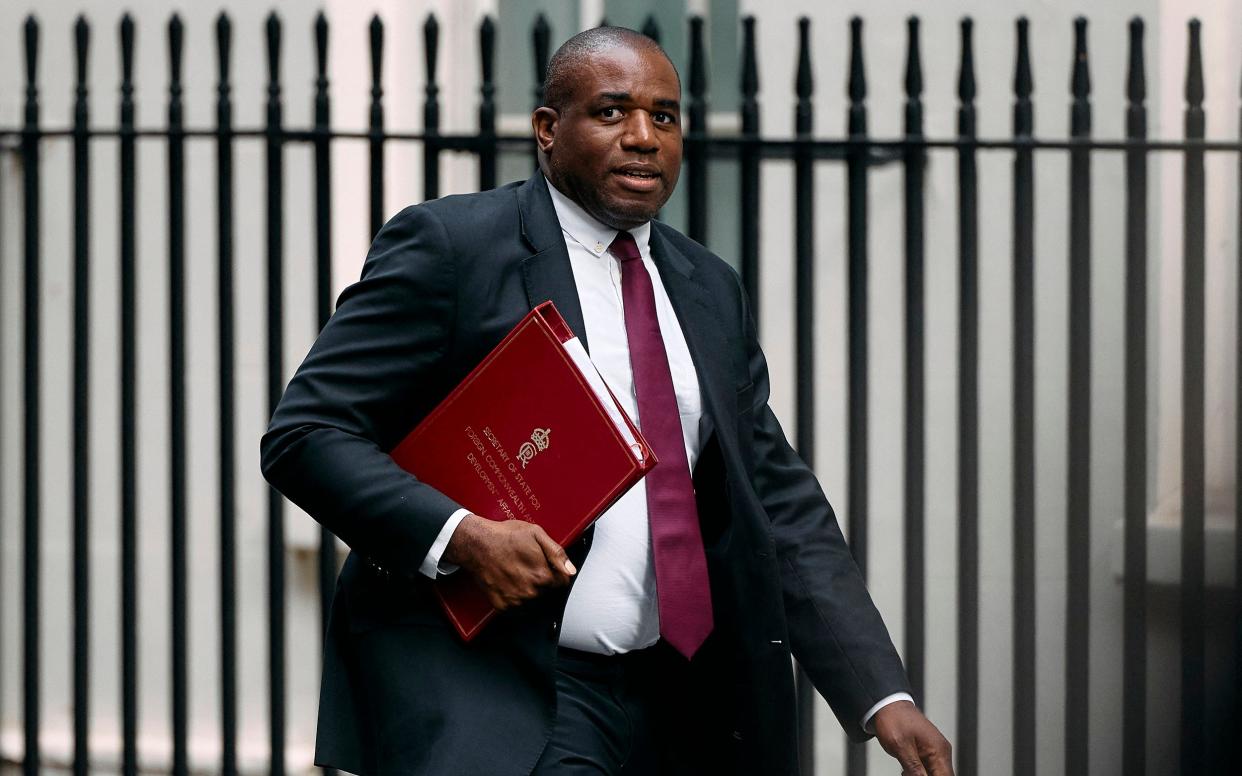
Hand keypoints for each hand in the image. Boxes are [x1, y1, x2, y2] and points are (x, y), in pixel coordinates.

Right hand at [442, 514, 575, 609]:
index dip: (555, 572)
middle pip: (547, 591)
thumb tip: (570, 570)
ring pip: (533, 600)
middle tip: (527, 565)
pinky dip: (514, 597)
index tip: (545, 564)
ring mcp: (516, 601)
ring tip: (516, 572)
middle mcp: (530, 592)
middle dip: (542, 580)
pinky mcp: (503, 606)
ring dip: (529, 590)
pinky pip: (517, 607)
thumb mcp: (536, 534)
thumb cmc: (504, 536)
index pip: (562, 582)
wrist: (476, 544)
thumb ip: (557, 553)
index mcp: (543, 575)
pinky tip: (509, 582)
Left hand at [873, 701, 953, 775]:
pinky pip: (929, 768)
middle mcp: (941, 751)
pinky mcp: (928, 751)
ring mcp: (936, 750)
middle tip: (908, 773)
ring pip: (935, 773)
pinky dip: (919, 772)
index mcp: (939, 750)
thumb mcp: (900, 746)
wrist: (887, 705)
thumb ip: (914, 767)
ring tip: (906, 771)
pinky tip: (906, 771)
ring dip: (922, 775)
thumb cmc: (893, 719)